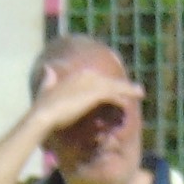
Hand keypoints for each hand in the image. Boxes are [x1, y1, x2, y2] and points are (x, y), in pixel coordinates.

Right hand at [29, 66, 143, 135]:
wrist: (43, 114)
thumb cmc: (43, 106)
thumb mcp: (45, 90)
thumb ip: (48, 80)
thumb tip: (47, 69)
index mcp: (76, 75)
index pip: (98, 77)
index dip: (109, 83)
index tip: (117, 87)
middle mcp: (85, 76)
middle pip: (109, 80)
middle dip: (123, 85)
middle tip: (136, 89)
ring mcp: (91, 84)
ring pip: (115, 86)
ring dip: (129, 90)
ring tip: (140, 93)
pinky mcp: (95, 95)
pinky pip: (114, 96)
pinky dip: (122, 99)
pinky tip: (129, 105)